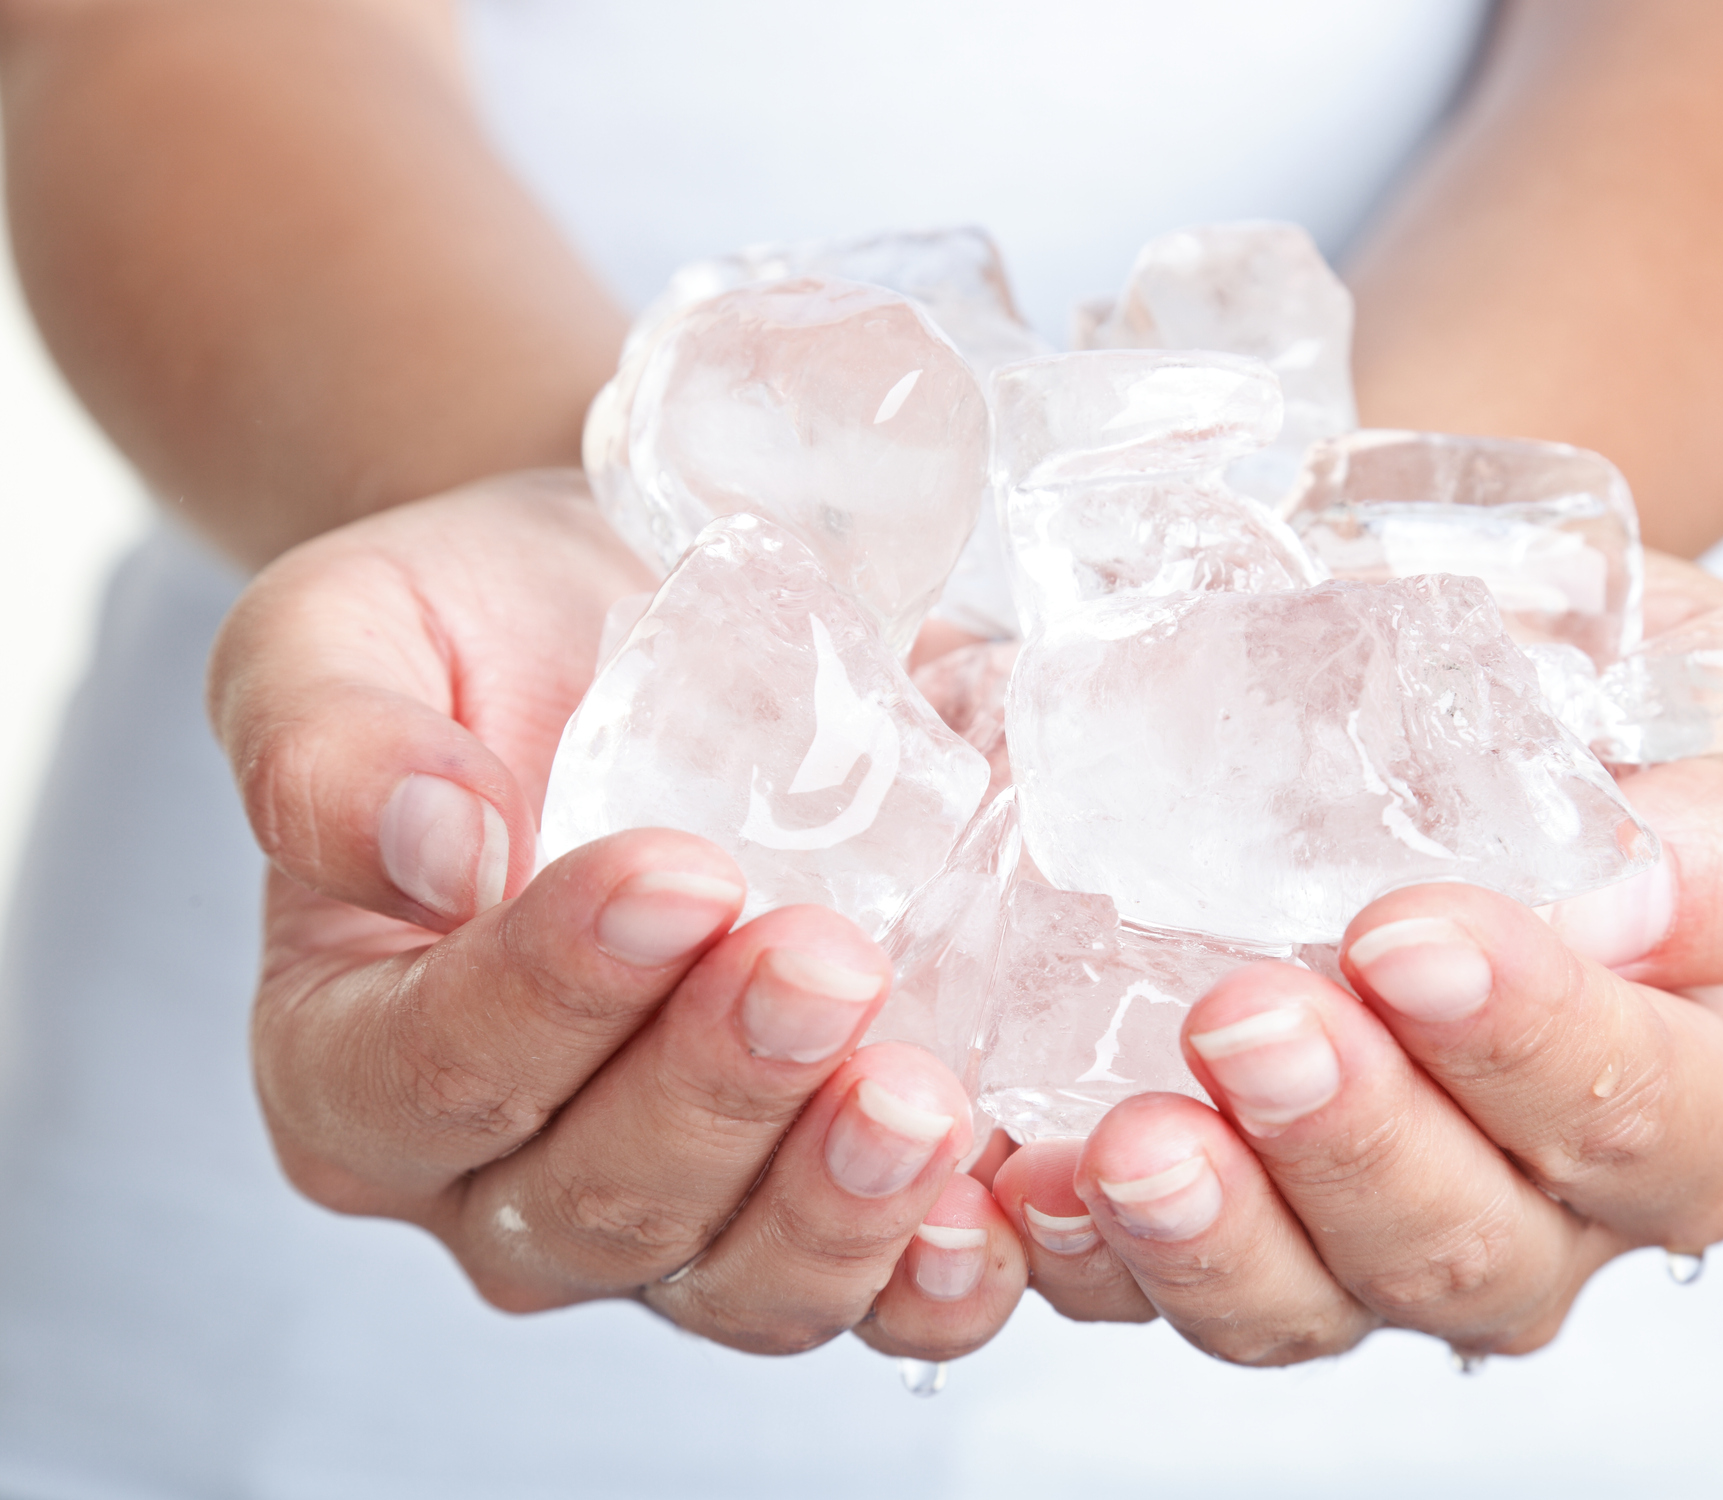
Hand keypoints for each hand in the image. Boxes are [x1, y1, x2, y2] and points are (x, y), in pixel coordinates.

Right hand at [210, 470, 1026, 1358]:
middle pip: (600, 1202)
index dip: (554, 995)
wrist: (640, 626)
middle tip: (827, 966)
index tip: (679, 875)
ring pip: (746, 1285)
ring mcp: (678, 1213)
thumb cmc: (481, 635)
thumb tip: (430, 853)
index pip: (431, 1074)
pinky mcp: (824, 1197)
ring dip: (841, 1204)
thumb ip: (329, 742)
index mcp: (351, 1057)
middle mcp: (503, 1175)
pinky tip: (1004, 1198)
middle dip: (721, 1092)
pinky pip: (887, 1293)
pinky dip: (947, 1267)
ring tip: (921, 1095)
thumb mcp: (349, 631)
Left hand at [992, 555, 1722, 1363]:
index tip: (1410, 937)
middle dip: (1352, 1144)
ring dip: (1213, 1232)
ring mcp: (1355, 1232)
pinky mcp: (1211, 1225)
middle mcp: (1528, 1199)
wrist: (1402, 684)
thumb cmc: (1568, 700)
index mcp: (1678, 1086)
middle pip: (1471, 1248)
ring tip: (1131, 1140)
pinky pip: (1141, 1287)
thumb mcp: (1698, 699)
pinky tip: (1028, 1178)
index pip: (1655, 1121)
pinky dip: (1081, 1248)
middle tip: (1249, 1020)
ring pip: (1305, 1304)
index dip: (1540, 1048)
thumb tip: (1657, 895)